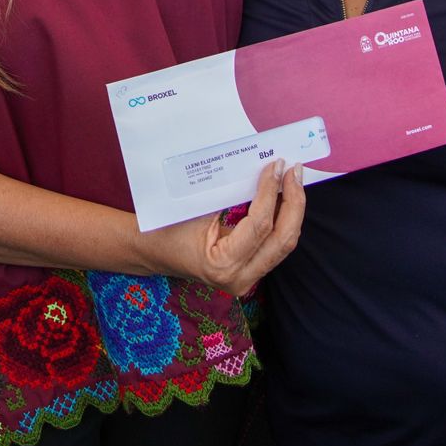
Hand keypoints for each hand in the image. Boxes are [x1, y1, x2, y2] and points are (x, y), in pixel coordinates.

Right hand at [139, 160, 304, 296]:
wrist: (151, 252)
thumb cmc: (165, 228)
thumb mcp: (196, 209)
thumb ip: (230, 196)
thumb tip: (261, 170)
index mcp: (223, 265)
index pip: (259, 225)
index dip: (270, 192)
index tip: (276, 166)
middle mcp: (240, 278)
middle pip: (282, 239)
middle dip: (294, 202)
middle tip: (293, 171)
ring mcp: (247, 279)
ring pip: (283, 244)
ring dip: (292, 210)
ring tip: (293, 181)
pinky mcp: (250, 272)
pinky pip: (274, 245)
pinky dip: (282, 220)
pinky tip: (284, 198)